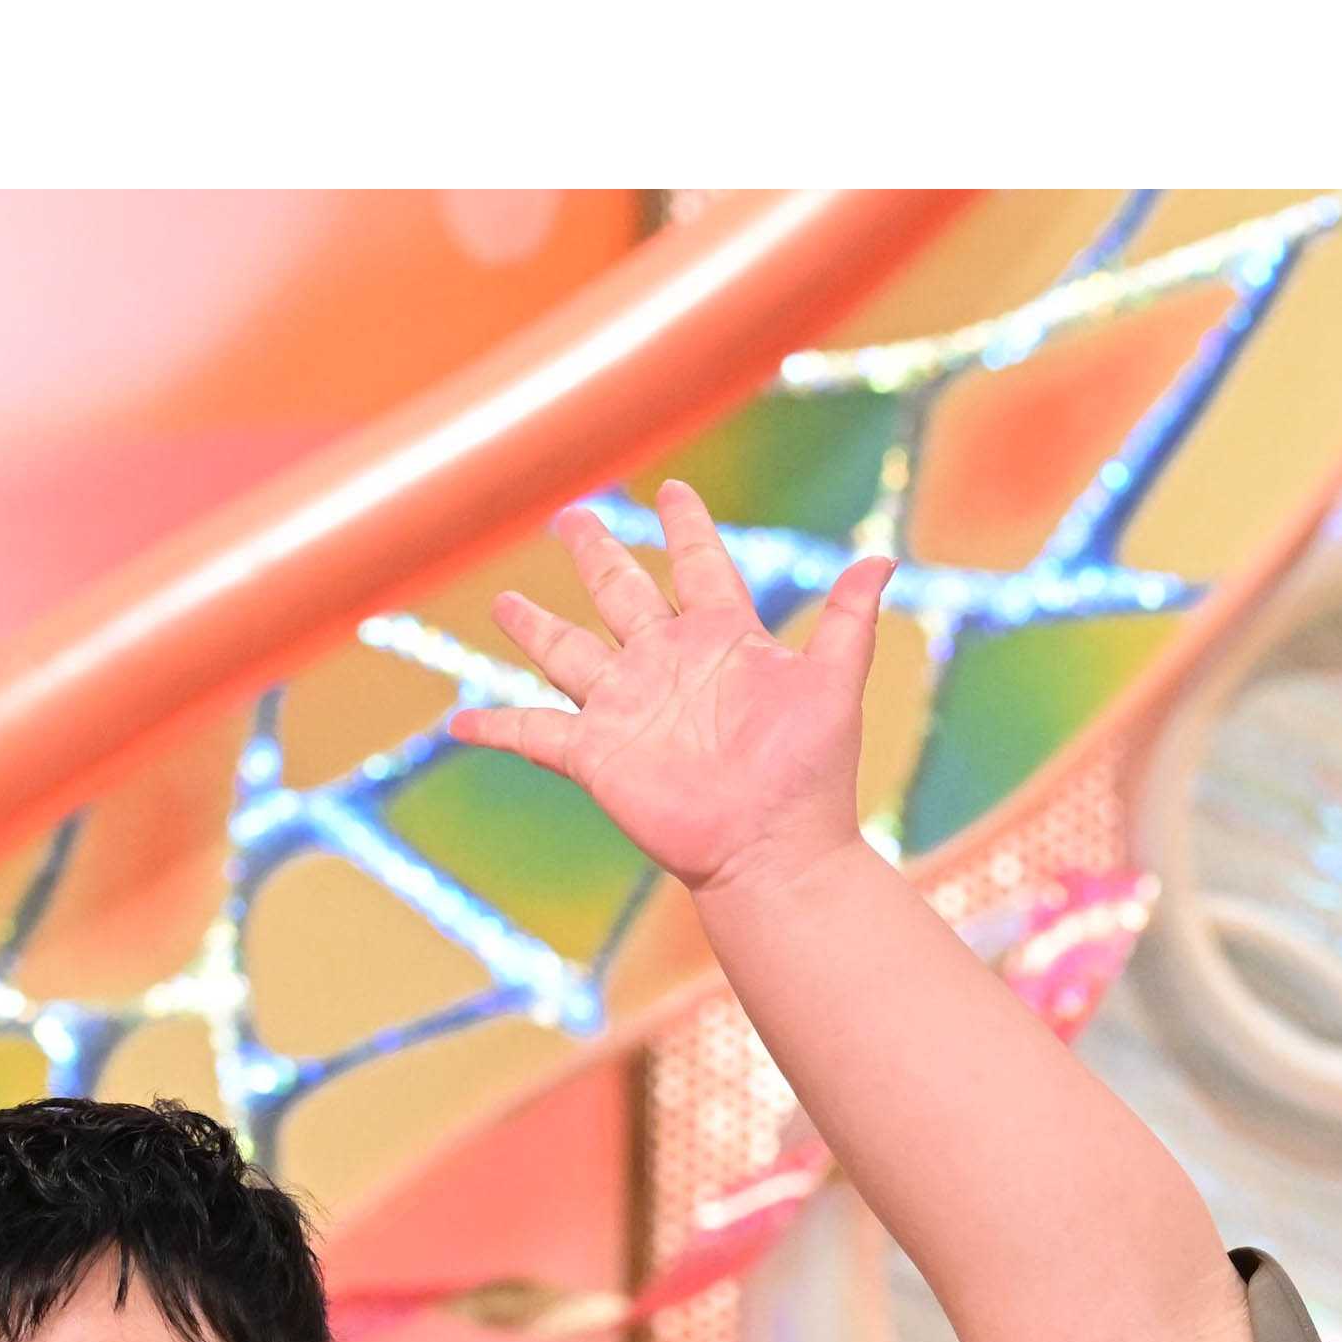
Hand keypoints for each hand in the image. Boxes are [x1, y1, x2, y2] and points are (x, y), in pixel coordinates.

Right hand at [444, 481, 890, 900]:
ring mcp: (628, 709)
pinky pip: (535, 733)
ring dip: (535, 626)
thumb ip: (847, 621)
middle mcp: (667, 666)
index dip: (685, 528)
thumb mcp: (833, 686)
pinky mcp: (598, 755)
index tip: (672, 490)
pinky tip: (458, 721)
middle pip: (620, 594)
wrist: (777, 851)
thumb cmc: (811, 775)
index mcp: (722, 640)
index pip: (697, 566)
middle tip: (571, 518)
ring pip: (568, 652)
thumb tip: (883, 560)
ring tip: (504, 601)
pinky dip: (495, 726)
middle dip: (597, 555)